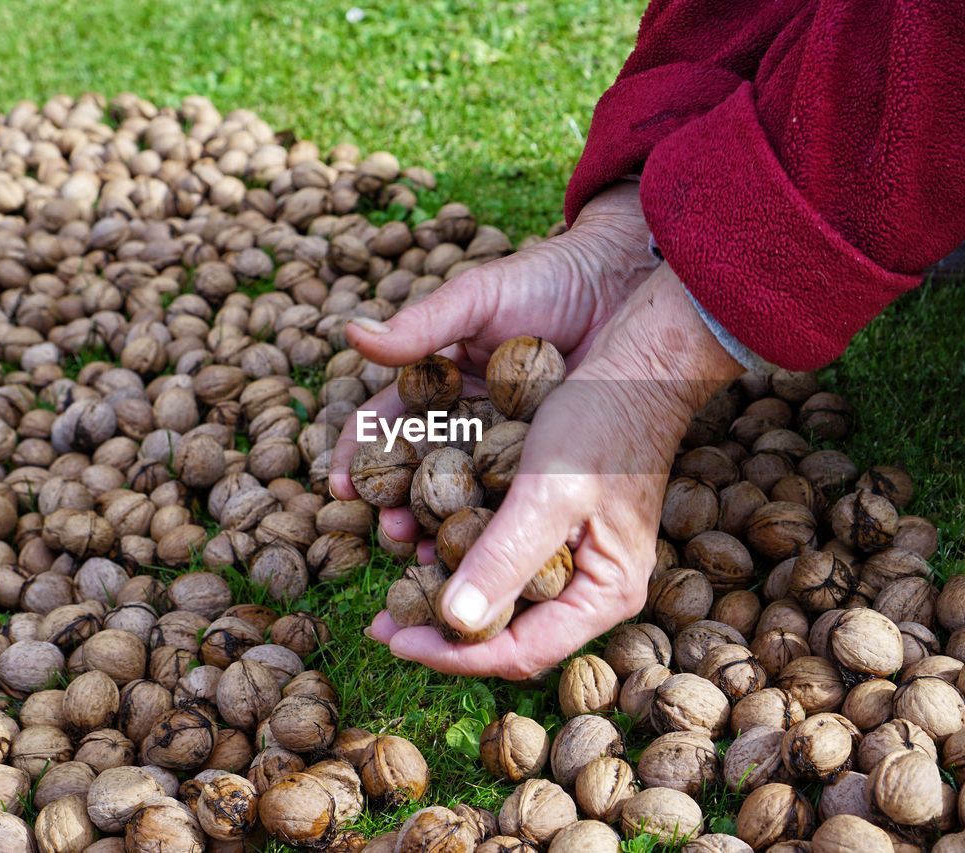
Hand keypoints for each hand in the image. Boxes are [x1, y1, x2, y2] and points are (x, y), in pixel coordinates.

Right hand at [328, 182, 657, 547]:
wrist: (622, 281)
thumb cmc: (546, 280)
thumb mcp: (477, 300)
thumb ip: (421, 325)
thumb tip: (352, 333)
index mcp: (439, 378)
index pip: (387, 424)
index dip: (361, 455)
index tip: (342, 486)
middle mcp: (468, 416)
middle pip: (421, 471)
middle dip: (399, 506)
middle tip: (391, 533)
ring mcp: (509, 440)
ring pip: (467, 492)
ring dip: (444, 527)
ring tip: (430, 554)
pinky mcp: (551, 456)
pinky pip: (520, 495)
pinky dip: (501, 525)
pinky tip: (490, 552)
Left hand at [368, 264, 744, 679]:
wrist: (640, 352)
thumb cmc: (606, 418)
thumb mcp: (549, 491)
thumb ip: (504, 558)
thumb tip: (454, 621)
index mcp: (603, 592)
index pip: (520, 651)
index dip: (451, 653)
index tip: (391, 638)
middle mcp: (589, 582)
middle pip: (506, 629)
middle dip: (439, 621)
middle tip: (381, 617)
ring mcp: (571, 550)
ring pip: (497, 588)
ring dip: (441, 578)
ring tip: (394, 563)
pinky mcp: (550, 515)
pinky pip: (497, 545)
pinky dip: (456, 541)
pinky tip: (419, 526)